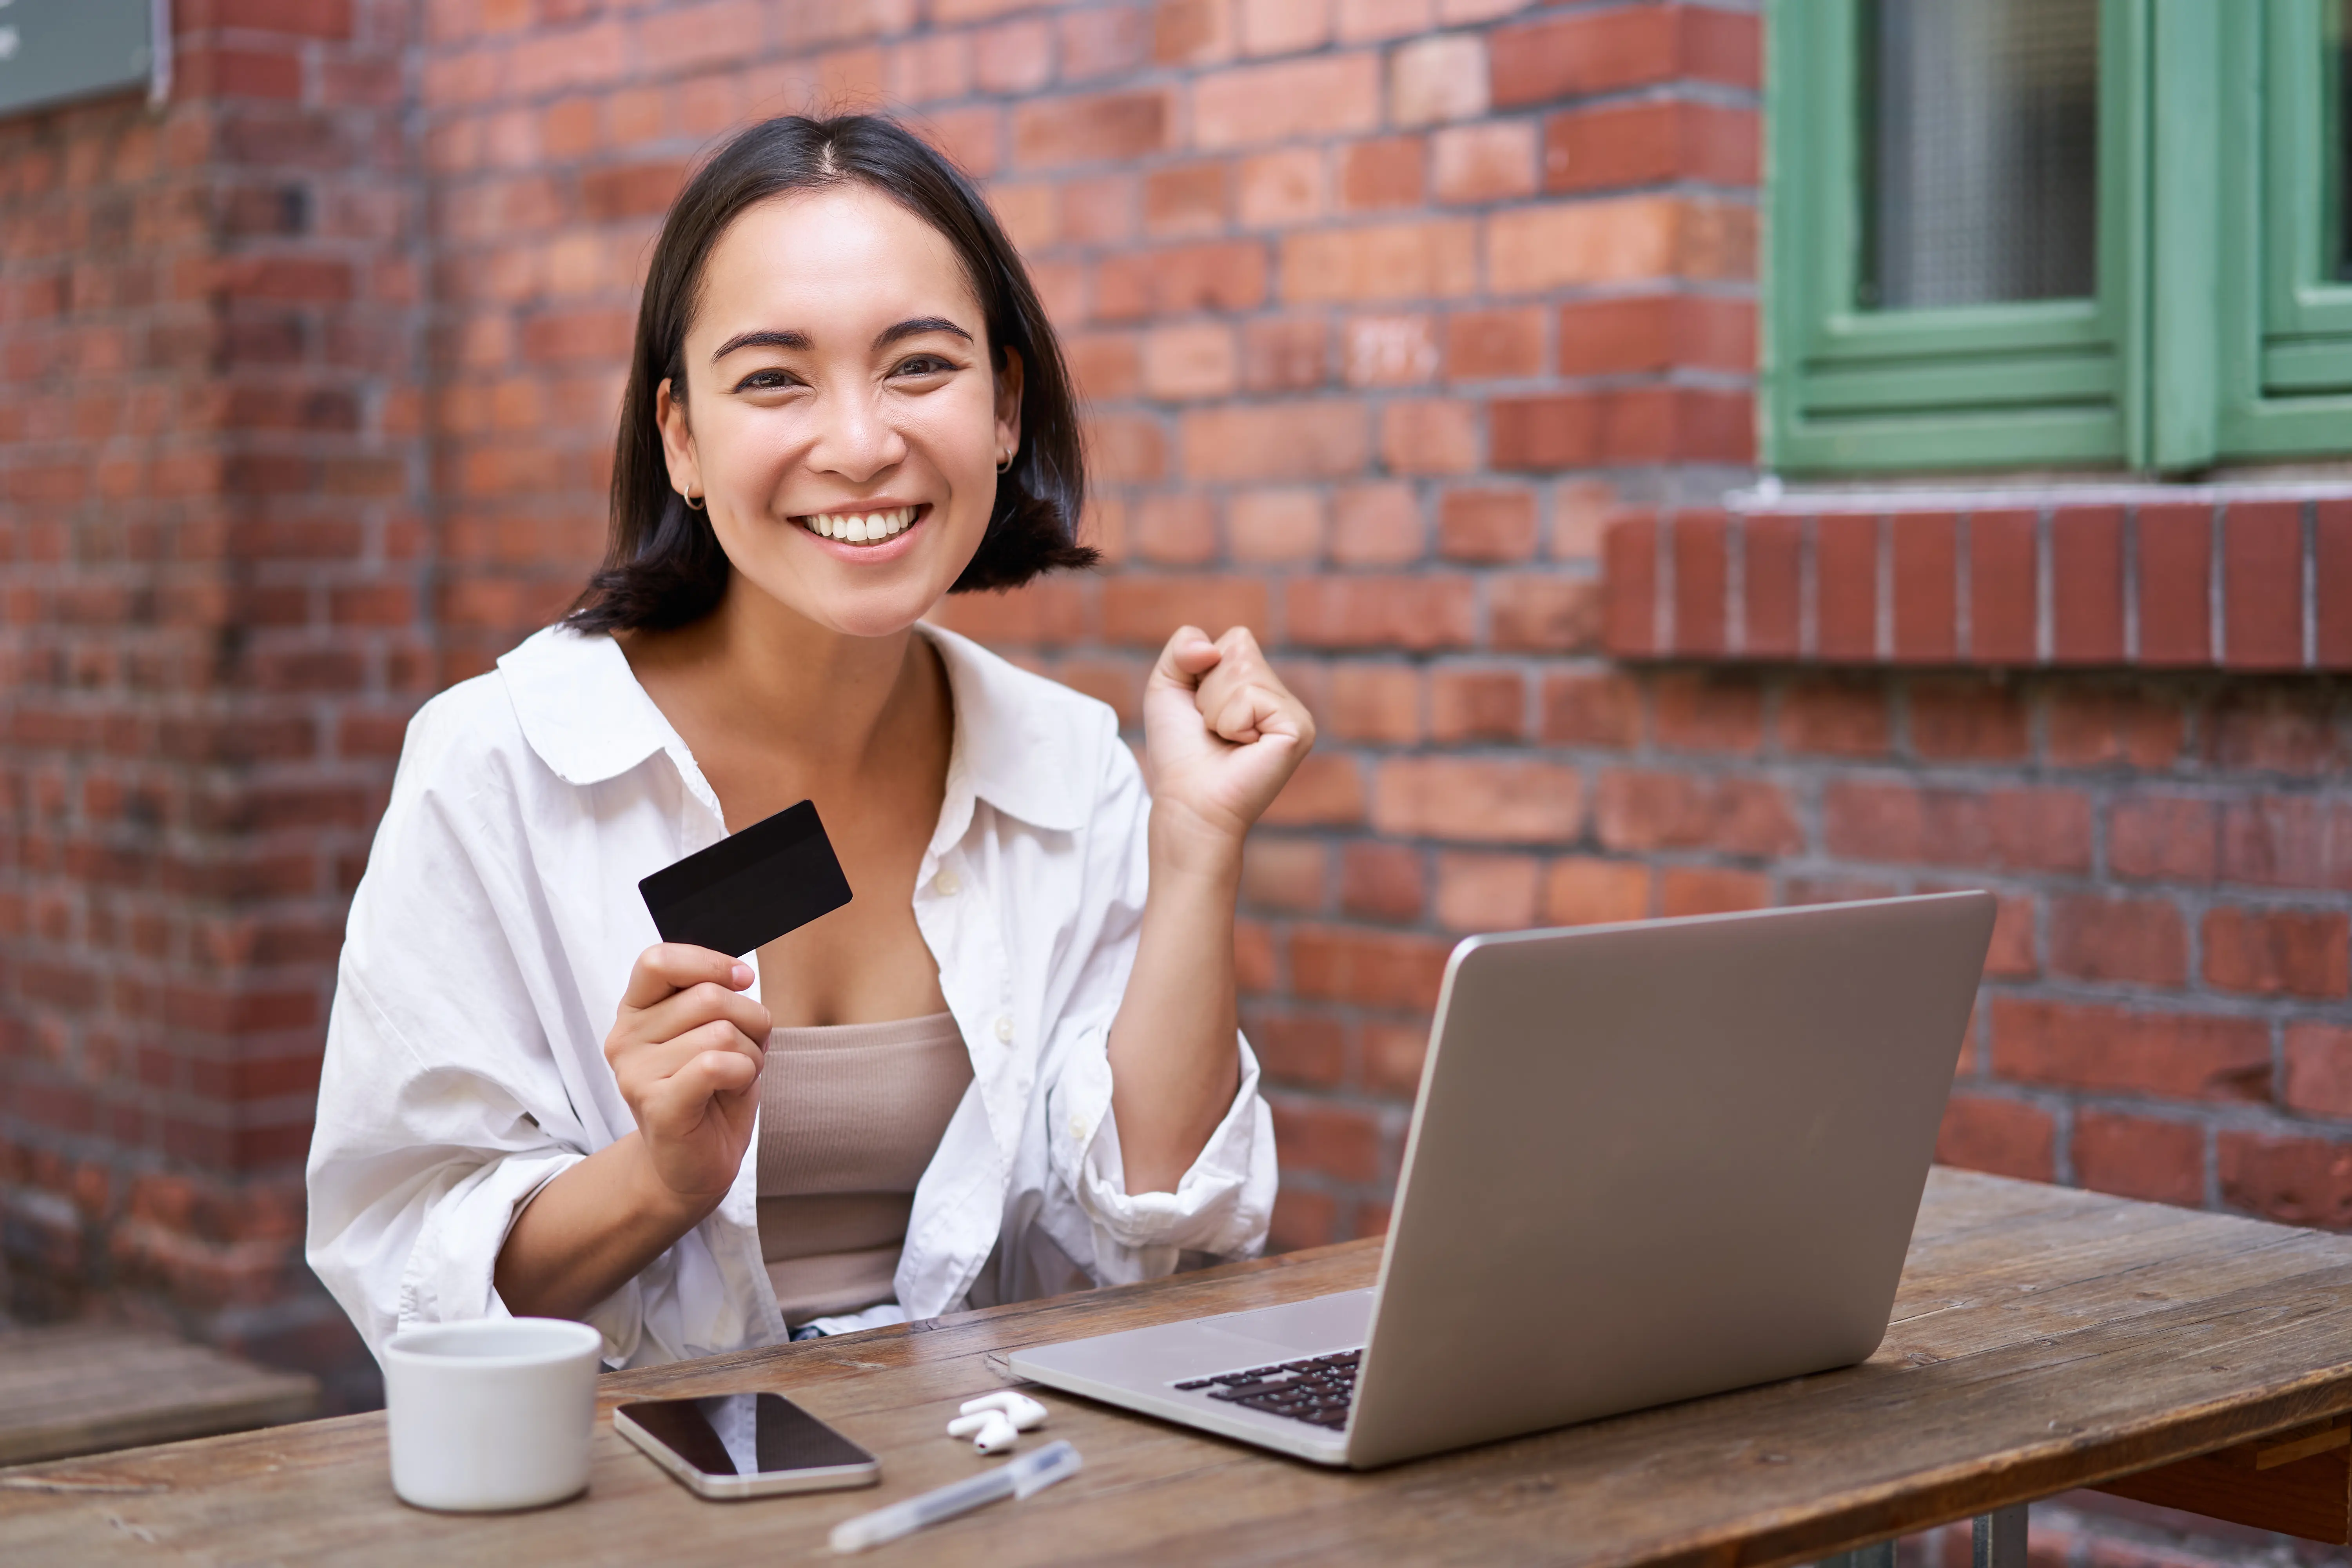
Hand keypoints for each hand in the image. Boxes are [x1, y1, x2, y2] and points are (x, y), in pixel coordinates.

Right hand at [603, 945, 770, 1219]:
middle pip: (708, 995)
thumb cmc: (712, 1091)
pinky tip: (729, 1091)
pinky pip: (717, 1064)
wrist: (697, 1162)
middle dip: (749, 1021)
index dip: (709, 963)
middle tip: (742, 1053)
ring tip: (731, 1079)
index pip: (658, 960)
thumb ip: (715, 995)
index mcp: (635, 1011)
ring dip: (749, 1054)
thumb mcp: (715, 1029)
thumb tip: (739, 976)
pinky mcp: (656, 1104)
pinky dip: (743, 1074)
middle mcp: (625, 1038)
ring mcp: (635, 1073)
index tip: (742, 981)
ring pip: (721, 1032)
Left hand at [1141, 626, 1315, 867]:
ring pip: (1244, 671)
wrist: (1188, 801)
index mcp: (1260, 685)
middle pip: (1240, 649)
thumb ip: (1183, 645)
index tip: (1201, 711)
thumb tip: (1212, 647)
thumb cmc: (1179, 751)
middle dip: (1209, 689)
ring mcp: (1295, 713)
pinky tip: (1241, 748)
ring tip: (1225, 740)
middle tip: (1212, 730)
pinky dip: (1231, 722)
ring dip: (1217, 708)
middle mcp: (1283, 696)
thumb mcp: (1167, 685)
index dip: (1202, 670)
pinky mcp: (1299, 729)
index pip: (1235, 639)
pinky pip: (1252, 697)